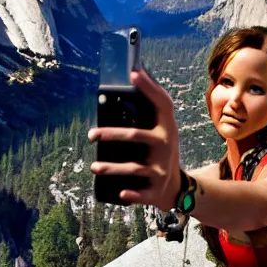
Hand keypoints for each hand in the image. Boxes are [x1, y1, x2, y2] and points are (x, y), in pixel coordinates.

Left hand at [89, 67, 180, 206]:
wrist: (175, 187)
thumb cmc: (159, 150)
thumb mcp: (160, 130)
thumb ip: (148, 112)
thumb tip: (131, 78)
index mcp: (166, 127)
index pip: (160, 102)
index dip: (148, 87)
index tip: (133, 72)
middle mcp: (166, 145)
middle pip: (136, 136)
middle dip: (111, 134)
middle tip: (91, 134)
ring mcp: (161, 168)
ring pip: (134, 167)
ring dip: (112, 168)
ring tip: (93, 166)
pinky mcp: (156, 189)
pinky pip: (142, 193)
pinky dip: (131, 194)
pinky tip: (119, 193)